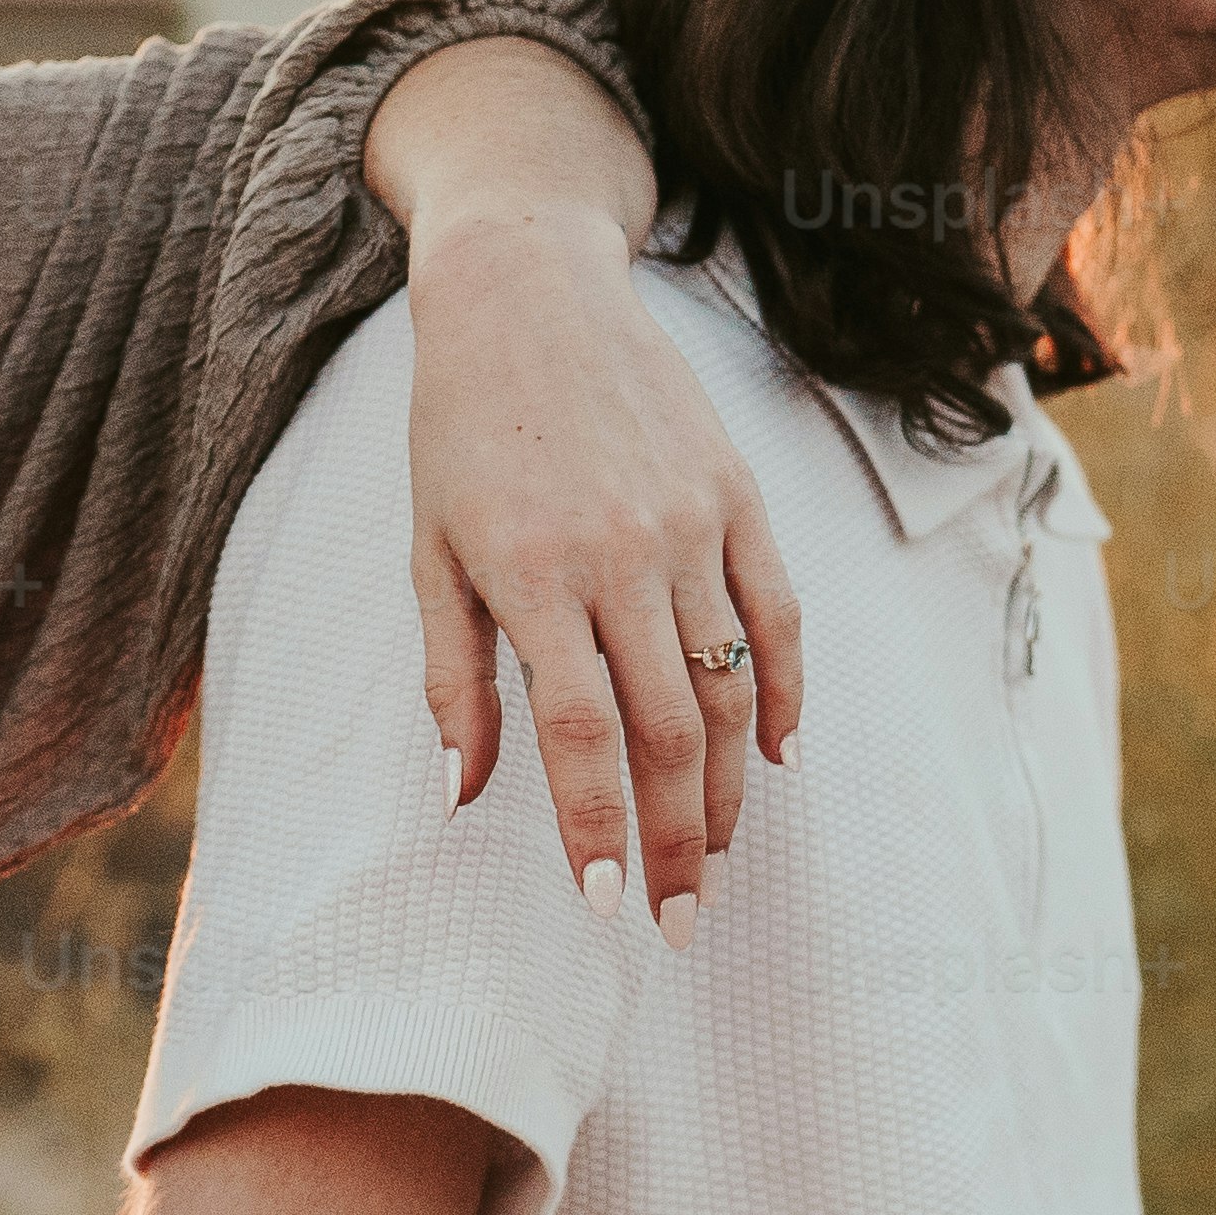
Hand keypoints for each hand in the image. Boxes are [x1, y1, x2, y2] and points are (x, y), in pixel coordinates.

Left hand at [394, 209, 804, 934]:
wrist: (526, 292)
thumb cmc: (459, 432)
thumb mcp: (429, 552)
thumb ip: (452, 678)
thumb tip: (464, 797)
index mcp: (532, 574)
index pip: (581, 734)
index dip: (596, 828)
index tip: (604, 906)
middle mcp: (622, 553)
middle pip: (668, 730)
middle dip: (674, 841)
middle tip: (681, 922)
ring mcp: (692, 522)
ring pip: (731, 685)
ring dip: (727, 788)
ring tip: (715, 856)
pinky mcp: (738, 495)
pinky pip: (777, 615)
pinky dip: (786, 695)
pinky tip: (777, 761)